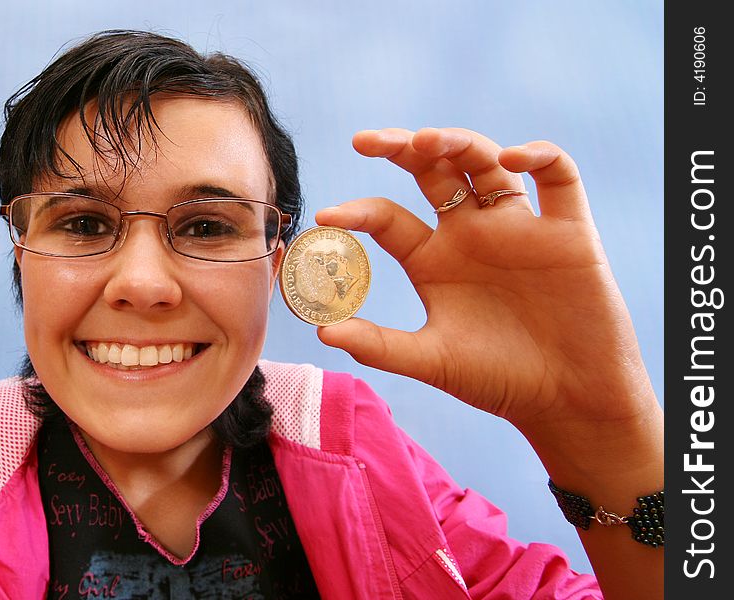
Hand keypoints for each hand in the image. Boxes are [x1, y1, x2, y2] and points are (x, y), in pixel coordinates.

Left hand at [315, 128, 658, 441]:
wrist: (568, 400)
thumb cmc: (499, 380)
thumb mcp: (433, 361)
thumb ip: (381, 345)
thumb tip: (323, 332)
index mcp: (434, 260)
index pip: (389, 218)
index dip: (358, 212)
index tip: (327, 216)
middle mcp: (471, 234)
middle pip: (433, 172)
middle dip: (401, 148)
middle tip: (365, 141)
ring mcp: (517, 228)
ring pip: (487, 161)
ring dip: (458, 142)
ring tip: (428, 141)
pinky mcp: (568, 230)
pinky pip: (559, 176)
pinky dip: (540, 156)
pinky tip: (512, 159)